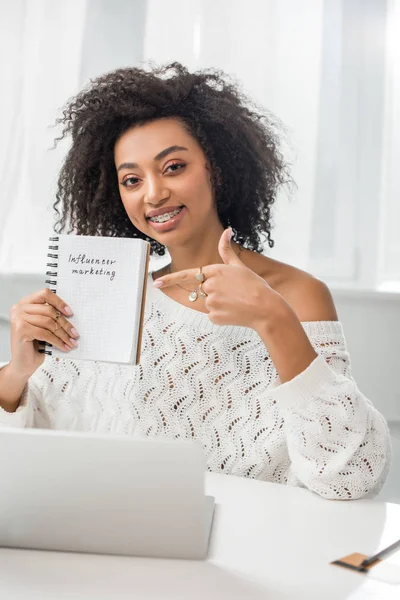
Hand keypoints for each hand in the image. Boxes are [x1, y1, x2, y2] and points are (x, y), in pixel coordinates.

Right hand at [8, 288, 78, 377]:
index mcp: (26, 303)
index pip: (45, 294)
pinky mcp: (21, 329)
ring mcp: (18, 318)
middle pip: (49, 310)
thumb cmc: (35, 346)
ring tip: (72, 342)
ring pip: (49, 323)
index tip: (70, 313)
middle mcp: (19, 308)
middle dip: (65, 324)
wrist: (23, 364)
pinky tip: (64, 346)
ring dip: (63, 334)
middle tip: (75, 334)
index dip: (59, 302)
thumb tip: (71, 314)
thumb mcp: (44, 328)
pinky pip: (45, 334)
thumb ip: (52, 318)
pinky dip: (58, 341)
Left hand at [153, 228, 281, 330]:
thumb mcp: (240, 266)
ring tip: (236, 302)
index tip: (156, 283)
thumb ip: (226, 250)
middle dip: (215, 292)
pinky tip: (235, 312)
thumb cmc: (255, 286)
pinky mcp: (214, 316)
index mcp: (214, 270)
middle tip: (233, 293)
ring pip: (208, 303)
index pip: (187, 275)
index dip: (170, 279)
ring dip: (219, 303)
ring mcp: (211, 301)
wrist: (266, 308)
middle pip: (203, 290)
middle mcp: (210, 285)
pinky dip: (222, 315)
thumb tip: (226, 230)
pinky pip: (213, 315)